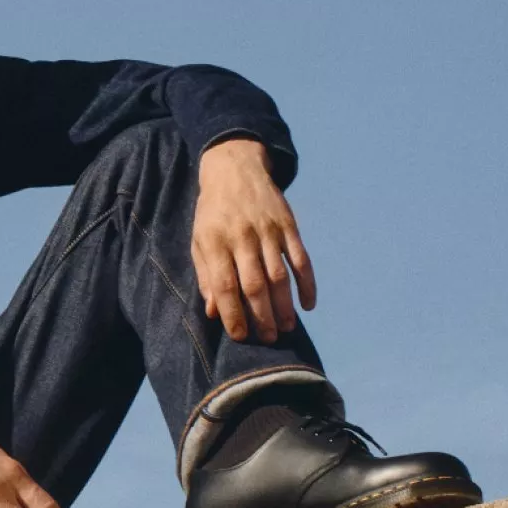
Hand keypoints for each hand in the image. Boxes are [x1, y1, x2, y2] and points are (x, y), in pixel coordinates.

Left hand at [191, 137, 318, 343]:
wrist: (234, 168)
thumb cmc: (213, 212)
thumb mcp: (199, 240)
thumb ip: (205, 276)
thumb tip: (213, 312)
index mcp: (215, 242)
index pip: (224, 285)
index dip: (232, 314)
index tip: (240, 335)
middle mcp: (242, 237)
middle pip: (254, 284)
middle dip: (261, 316)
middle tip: (268, 339)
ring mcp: (268, 231)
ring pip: (279, 275)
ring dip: (284, 306)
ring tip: (286, 328)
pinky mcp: (288, 226)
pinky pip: (301, 259)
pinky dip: (307, 283)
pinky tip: (308, 304)